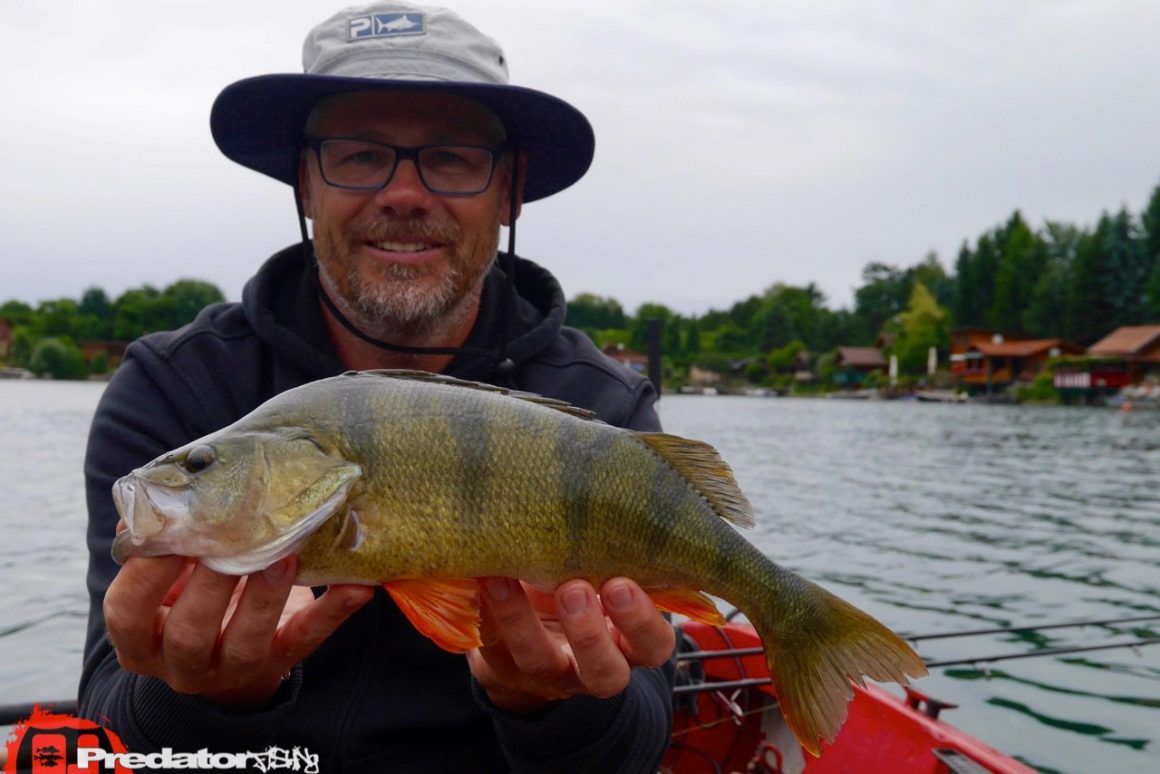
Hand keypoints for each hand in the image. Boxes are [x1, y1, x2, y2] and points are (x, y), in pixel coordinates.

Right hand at [103, 554, 373, 707]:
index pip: (128, 612)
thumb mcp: (165, 580)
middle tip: (230, 542)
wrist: (228, 658)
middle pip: (189, 632)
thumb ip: (158, 545)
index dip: (144, 574)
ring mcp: (232, 669)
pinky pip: (308, 639)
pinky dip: (333, 611)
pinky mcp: (281, 662)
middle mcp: (181, 664)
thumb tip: (153, 496)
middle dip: (210, 586)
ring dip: (264, 599)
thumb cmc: (189, 598)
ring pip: (246, 642)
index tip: (169, 533)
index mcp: (140, 639)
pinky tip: (357, 585)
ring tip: (283, 556)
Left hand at [466, 577, 673, 714]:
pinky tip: (479, 578)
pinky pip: (492, 646)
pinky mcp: (504, 667)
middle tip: (574, 589)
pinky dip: (484, 611)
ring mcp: (547, 673)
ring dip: (521, 620)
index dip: (642, 622)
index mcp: (629, 644)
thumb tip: (610, 497)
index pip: (654, 646)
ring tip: (504, 579)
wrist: (529, 635)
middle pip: (606, 674)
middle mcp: (593, 668)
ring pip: (538, 661)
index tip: (620, 584)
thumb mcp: (603, 578)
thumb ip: (611, 557)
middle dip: (589, 634)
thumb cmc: (581, 592)